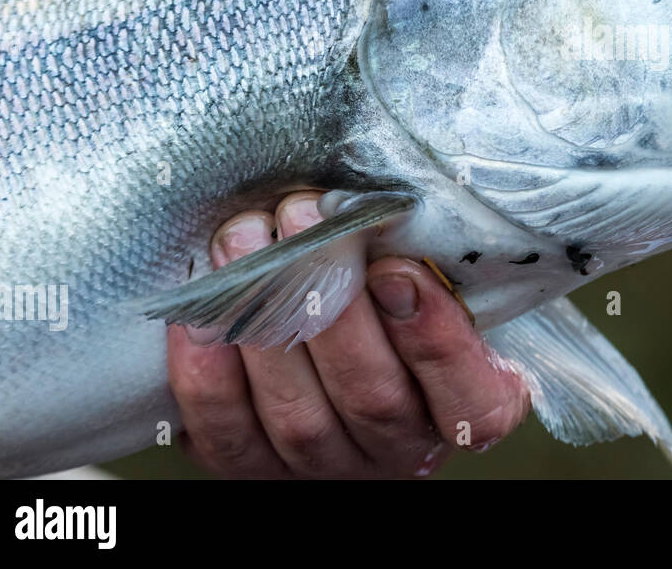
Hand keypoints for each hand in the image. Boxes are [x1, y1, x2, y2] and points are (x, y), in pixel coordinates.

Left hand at [167, 190, 530, 477]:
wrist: (339, 357)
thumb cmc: (403, 298)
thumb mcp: (446, 280)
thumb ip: (429, 258)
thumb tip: (382, 203)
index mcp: (471, 408)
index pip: (470, 399)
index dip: (435, 339)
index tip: (398, 270)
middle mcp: (400, 449)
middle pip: (372, 396)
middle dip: (331, 303)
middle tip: (303, 216)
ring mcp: (325, 466)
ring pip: (297, 414)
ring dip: (264, 319)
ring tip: (244, 237)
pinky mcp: (252, 468)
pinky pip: (226, 431)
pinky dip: (208, 370)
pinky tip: (200, 309)